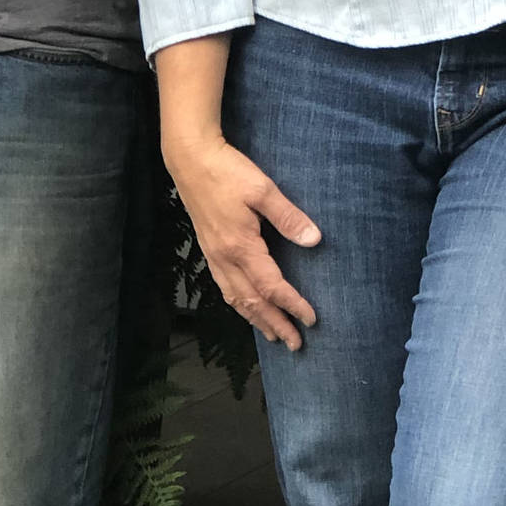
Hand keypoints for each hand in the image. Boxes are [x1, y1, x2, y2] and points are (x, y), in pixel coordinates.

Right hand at [164, 131, 319, 349]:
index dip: (292, 305)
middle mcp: (225, 259)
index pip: (272, 286)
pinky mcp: (209, 249)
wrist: (190, 160)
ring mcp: (214, 256)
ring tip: (274, 334)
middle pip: (252, 302)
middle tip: (296, 345)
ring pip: (236, 299)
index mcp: (240, 247)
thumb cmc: (228, 171)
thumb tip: (314, 240)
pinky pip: (225, 288)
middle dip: (275, 324)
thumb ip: (288, 216)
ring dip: (256, 319)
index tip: (311, 320)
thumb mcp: (262, 189)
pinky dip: (239, 304)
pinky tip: (246, 306)